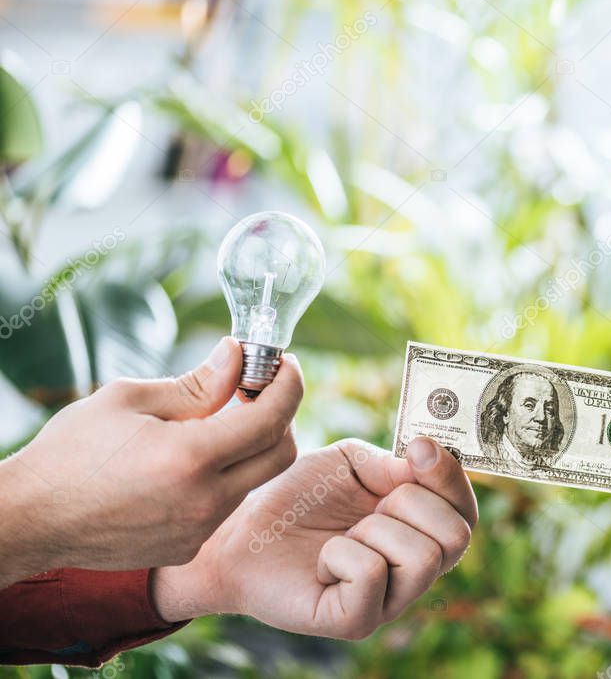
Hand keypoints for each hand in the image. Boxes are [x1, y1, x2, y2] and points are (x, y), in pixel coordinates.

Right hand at [0, 337, 303, 588]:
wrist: (30, 519)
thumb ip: (196, 382)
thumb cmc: (71, 452)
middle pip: (282, 454)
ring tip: (216, 420)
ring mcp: (198, 530)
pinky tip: (190, 460)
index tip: (283, 364)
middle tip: (260, 389)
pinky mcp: (187, 547)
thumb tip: (238, 356)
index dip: (288, 384)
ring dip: (250, 447)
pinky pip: (226, 504)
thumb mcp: (128, 399)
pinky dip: (223, 476)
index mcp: (191, 458)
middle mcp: (205, 501)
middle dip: (282, 415)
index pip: (272, 418)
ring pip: (254, 479)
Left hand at [152, 436, 476, 639]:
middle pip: (457, 537)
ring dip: (376, 529)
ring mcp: (388, 602)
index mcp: (420, 532)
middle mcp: (413, 572)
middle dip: (410, 504)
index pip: (466, 513)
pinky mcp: (355, 622)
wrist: (242, 528)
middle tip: (369, 507)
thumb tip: (427, 459)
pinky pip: (372, 575)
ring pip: (423, 558)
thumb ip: (395, 461)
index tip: (417, 448)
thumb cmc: (299, 496)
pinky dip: (342, 553)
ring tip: (344, 534)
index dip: (450, 477)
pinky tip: (324, 558)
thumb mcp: (352, 462)